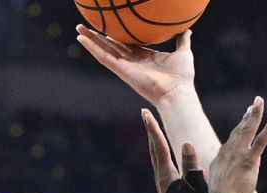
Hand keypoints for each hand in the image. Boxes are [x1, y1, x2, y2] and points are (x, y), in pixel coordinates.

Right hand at [76, 24, 194, 104]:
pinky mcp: (122, 70)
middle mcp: (134, 62)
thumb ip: (183, 40)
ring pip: (104, 50)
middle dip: (99, 37)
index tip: (110, 27)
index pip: (128, 44)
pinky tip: (81, 39)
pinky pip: (104, 57)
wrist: (178, 92)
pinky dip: (92, 48)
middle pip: (112, 46)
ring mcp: (126, 67)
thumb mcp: (183, 52)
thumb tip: (188, 28)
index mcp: (146, 58)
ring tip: (79, 29)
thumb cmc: (182, 77)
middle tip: (87, 26)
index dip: (118, 36)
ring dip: (91, 40)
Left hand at [142, 108, 198, 192]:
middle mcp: (161, 179)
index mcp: (166, 174)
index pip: (158, 146)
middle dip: (151, 132)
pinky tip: (166, 160)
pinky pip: (162, 168)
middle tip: (146, 115)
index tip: (145, 112)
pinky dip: (161, 157)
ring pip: (156, 159)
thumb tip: (186, 143)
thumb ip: (191, 164)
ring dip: (155, 144)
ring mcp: (163, 186)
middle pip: (154, 150)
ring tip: (155, 133)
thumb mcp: (195, 186)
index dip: (153, 128)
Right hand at [208, 96, 266, 192]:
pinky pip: (261, 139)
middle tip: (254, 104)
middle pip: (239, 130)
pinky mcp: (249, 160)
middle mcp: (227, 152)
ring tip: (260, 101)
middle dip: (247, 116)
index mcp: (219, 159)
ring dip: (254, 114)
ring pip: (248, 129)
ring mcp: (238, 154)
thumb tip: (224, 184)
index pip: (231, 141)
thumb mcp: (213, 189)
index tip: (244, 121)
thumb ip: (219, 181)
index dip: (238, 130)